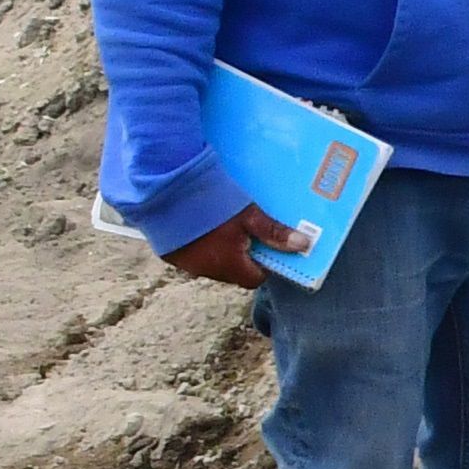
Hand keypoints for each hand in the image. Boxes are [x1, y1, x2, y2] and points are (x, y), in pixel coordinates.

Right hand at [162, 205, 313, 288]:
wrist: (165, 190)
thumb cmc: (212, 203)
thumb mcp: (248, 215)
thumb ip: (274, 233)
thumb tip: (304, 245)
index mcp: (228, 266)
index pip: (254, 279)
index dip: (263, 265)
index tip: (265, 247)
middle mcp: (205, 271)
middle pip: (232, 272)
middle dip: (241, 258)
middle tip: (245, 233)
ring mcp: (184, 264)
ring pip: (210, 265)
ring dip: (219, 252)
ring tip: (222, 228)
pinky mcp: (168, 254)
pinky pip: (190, 256)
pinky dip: (198, 247)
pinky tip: (200, 227)